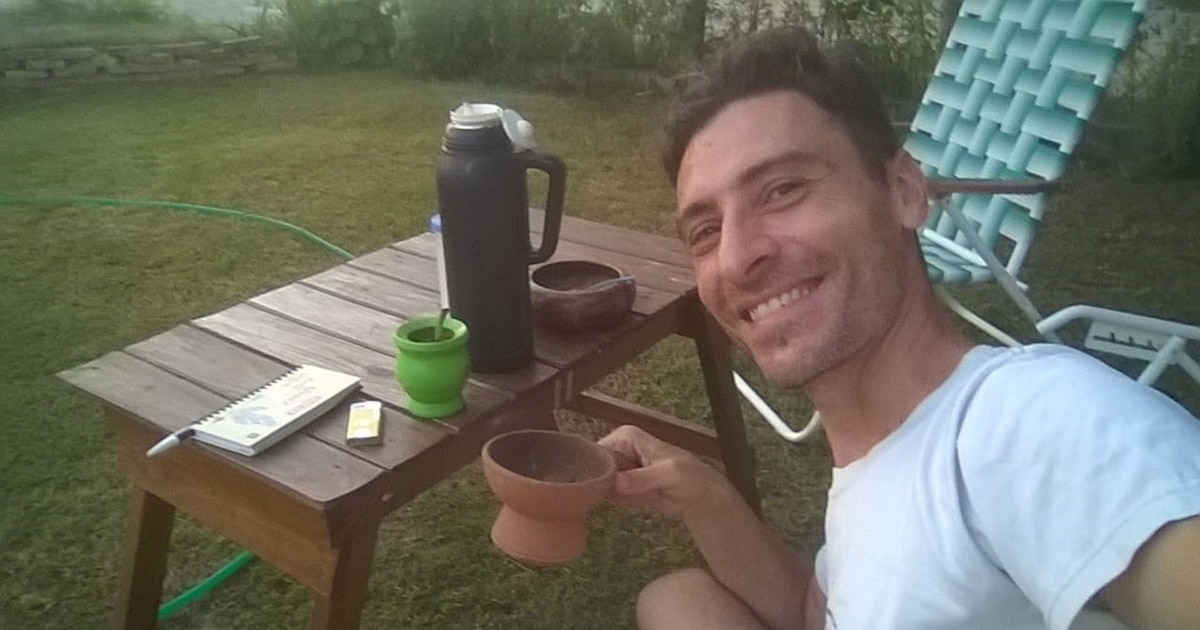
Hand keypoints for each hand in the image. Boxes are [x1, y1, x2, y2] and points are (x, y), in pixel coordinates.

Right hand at [598, 425, 727, 518]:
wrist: (701, 495)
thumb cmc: (690, 476)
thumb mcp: (668, 473)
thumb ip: (641, 478)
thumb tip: (616, 483)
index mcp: (626, 437)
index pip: (598, 450)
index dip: (595, 468)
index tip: (599, 485)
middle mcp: (619, 449)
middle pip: (595, 467)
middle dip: (602, 484)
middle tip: (617, 495)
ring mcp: (619, 468)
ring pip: (600, 483)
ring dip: (612, 495)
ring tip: (635, 496)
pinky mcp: (622, 486)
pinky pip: (610, 495)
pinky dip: (621, 501)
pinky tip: (638, 500)